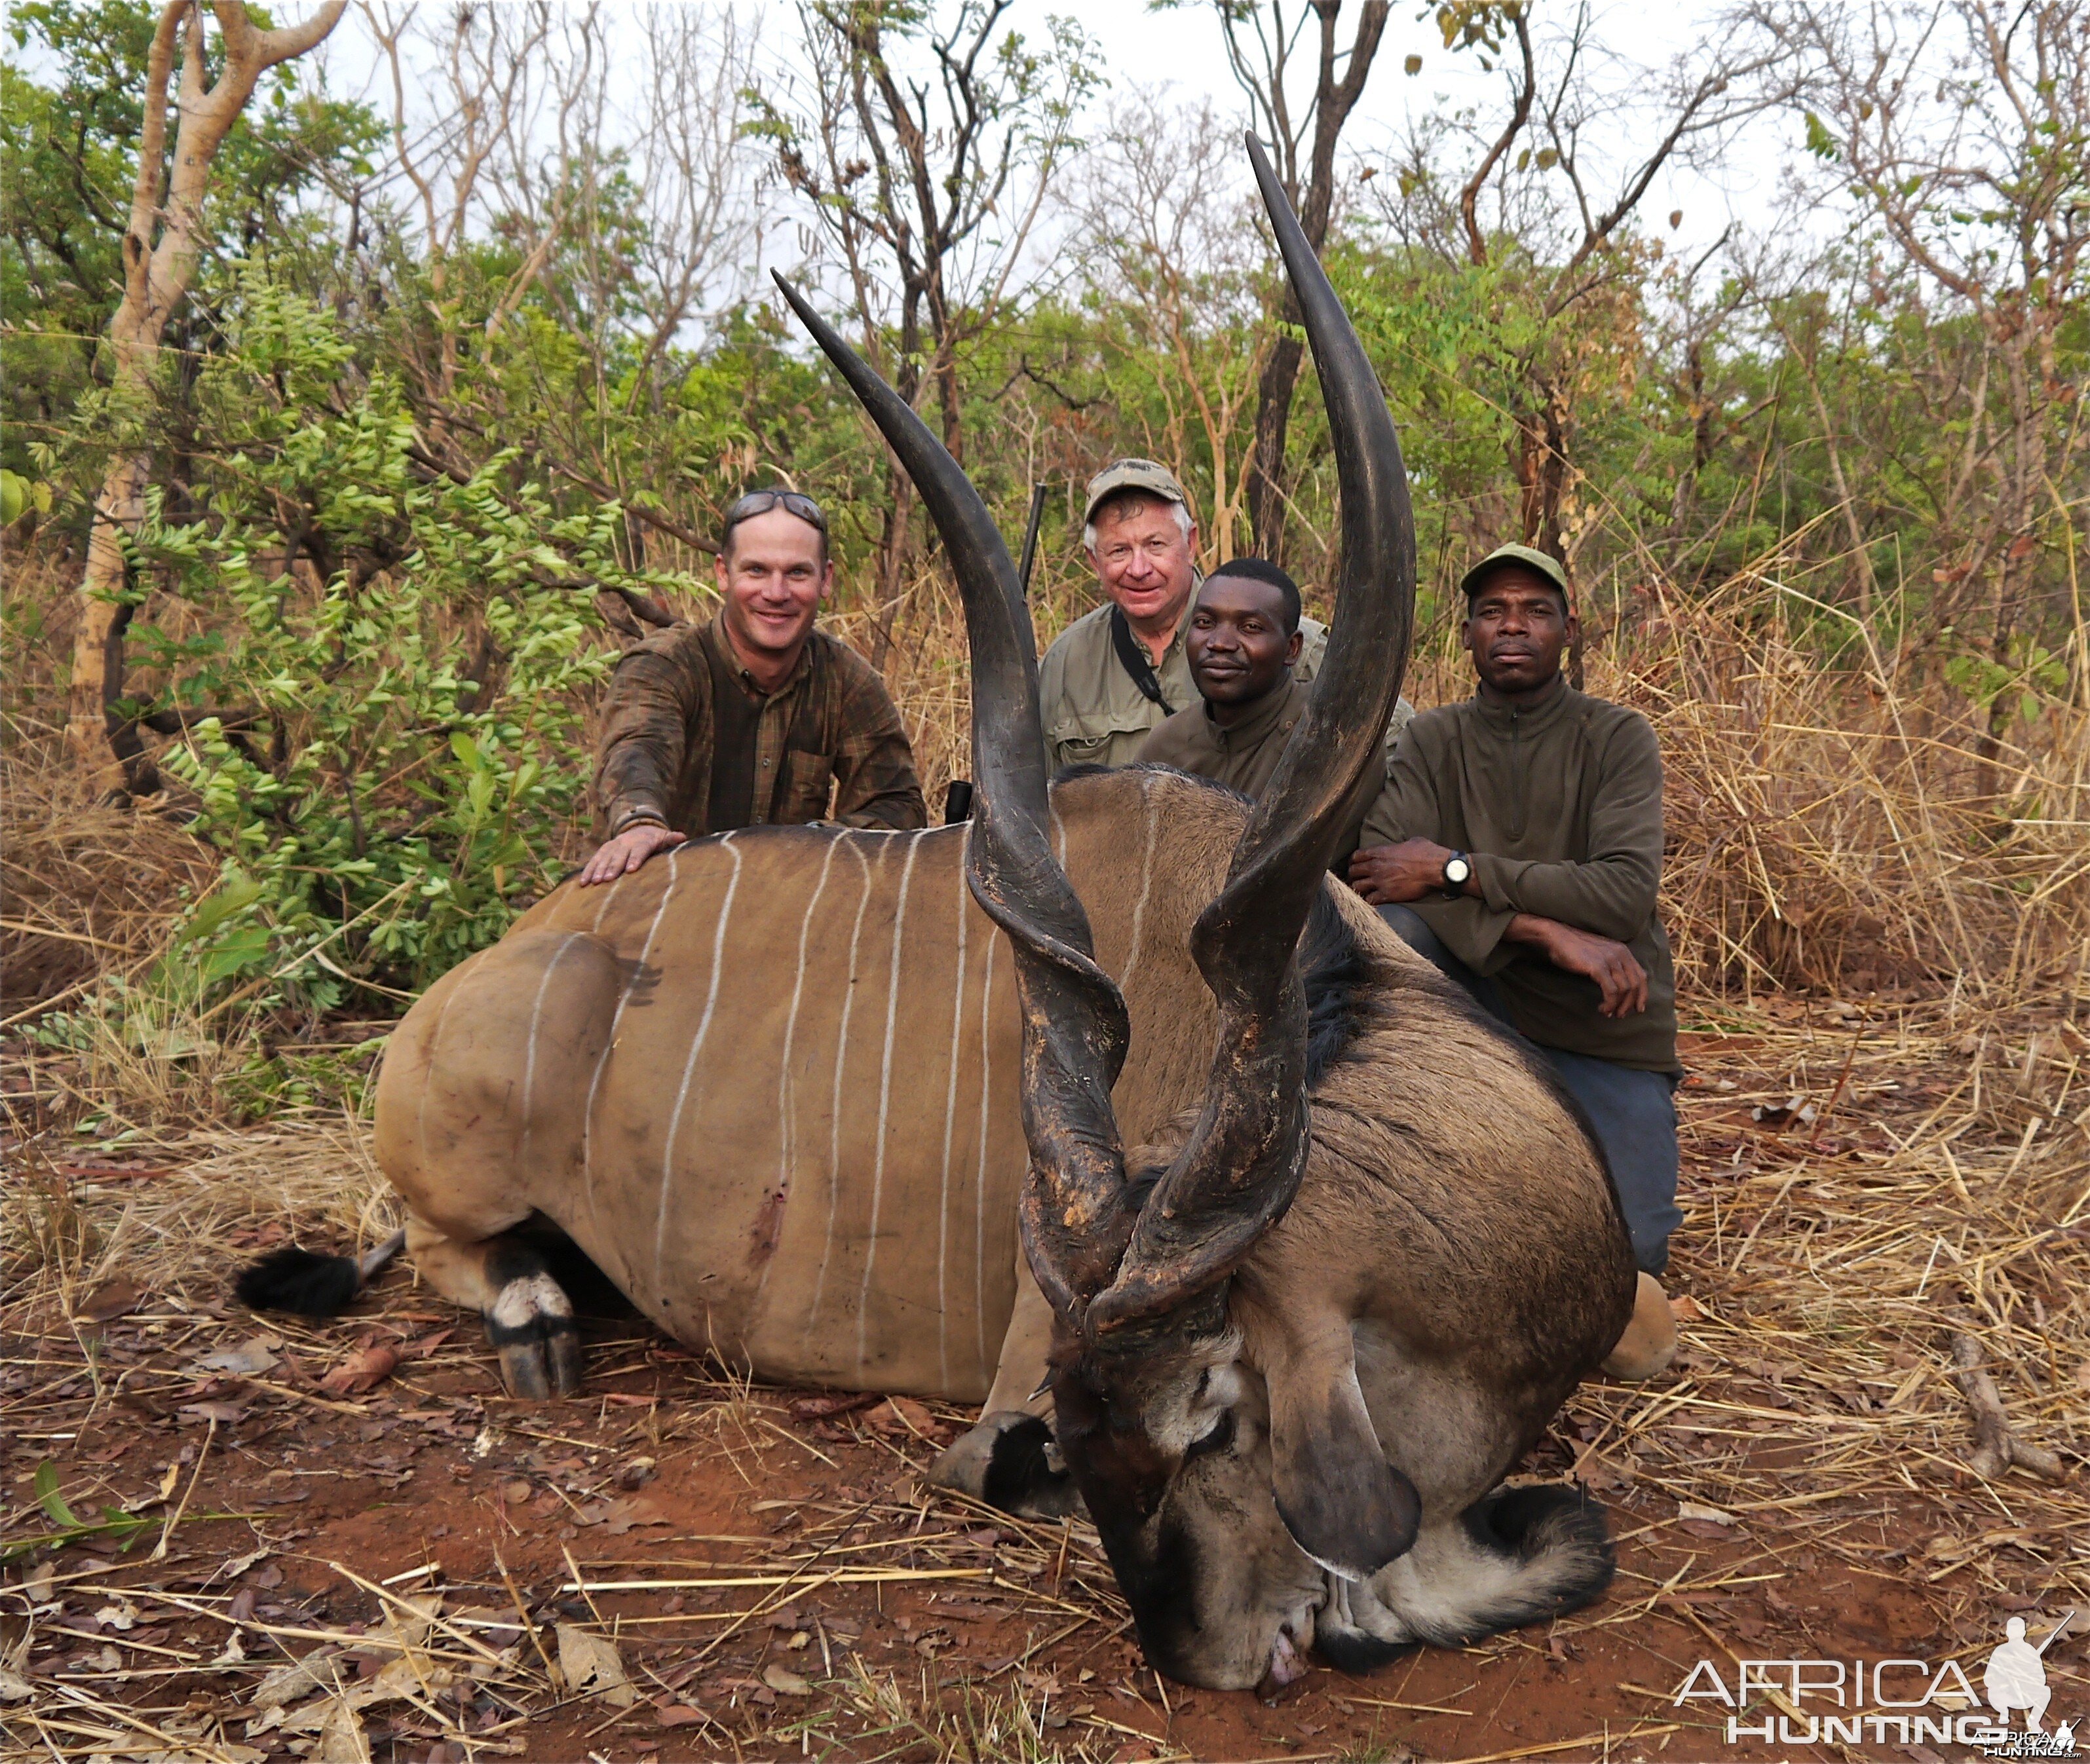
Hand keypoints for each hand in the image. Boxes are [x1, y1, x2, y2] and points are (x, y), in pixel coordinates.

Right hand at [578, 822, 685, 886]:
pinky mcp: (604, 850)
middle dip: (613, 866)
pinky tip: (583, 882)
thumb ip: (671, 839)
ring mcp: (614, 845)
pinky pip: (594, 860)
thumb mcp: (664, 838)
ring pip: (605, 857)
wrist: (640, 828)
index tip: (631, 870)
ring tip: (594, 882)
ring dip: (598, 869)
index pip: (639, 850)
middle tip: (608, 879)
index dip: (635, 859)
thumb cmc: (655, 840)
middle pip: (619, 855)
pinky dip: (588, 870)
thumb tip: (682, 837)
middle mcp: (626, 842)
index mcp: (643, 841)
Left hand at [1348, 838, 1456, 904]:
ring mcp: (1380, 881)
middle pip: (1353, 872)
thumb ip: (1400, 846)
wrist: (1437, 868)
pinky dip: (1369, 902)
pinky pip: (1370, 901)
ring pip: (1356, 887)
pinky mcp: (1387, 895)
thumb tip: (1403, 847)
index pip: (1356, 856)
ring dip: (1358, 890)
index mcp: (1380, 852)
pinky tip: (1371, 902)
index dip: (1353, 862)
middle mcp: (1376, 866)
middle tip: (1356, 880)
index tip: (1355, 865)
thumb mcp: (1412, 842)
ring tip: (1362, 892)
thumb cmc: (1428, 853)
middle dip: (1353, 876)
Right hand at [1512, 915, 1647, 1016]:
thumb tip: (1619, 987)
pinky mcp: (1598, 967)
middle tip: (1620, 1015)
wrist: (1557, 937)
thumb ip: (1612, 965)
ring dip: (1618, 1006)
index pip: (1642, 976)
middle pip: (1635, 985)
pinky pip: (1611, 991)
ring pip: (1624, 990)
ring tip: (1609, 1013)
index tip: (1638, 1008)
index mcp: (1623, 951)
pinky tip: (1602, 1008)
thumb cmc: (1575, 948)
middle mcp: (1620, 954)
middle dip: (1630, 1004)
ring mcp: (1610, 960)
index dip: (1642, 994)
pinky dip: (1610, 1003)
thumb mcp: (1600, 954)